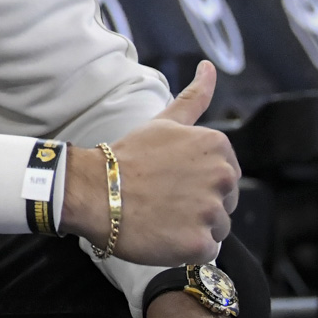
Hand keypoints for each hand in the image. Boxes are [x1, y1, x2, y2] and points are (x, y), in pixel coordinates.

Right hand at [62, 62, 240, 264]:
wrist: (91, 190)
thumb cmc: (126, 157)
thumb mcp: (163, 122)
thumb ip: (194, 97)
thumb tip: (210, 66)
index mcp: (218, 146)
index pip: (226, 175)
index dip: (197, 180)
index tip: (170, 178)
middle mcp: (222, 177)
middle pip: (225, 202)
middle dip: (199, 203)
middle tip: (163, 197)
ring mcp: (211, 211)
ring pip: (217, 227)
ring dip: (192, 226)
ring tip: (160, 215)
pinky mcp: (199, 243)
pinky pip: (205, 250)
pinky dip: (186, 246)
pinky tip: (162, 232)